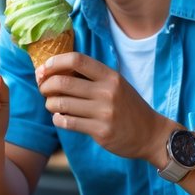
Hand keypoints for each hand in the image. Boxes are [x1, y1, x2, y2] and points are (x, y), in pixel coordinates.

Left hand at [36, 53, 170, 163]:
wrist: (151, 134)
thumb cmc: (127, 106)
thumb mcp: (116, 85)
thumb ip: (91, 77)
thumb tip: (54, 70)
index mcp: (110, 76)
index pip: (77, 59)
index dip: (55, 62)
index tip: (44, 69)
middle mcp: (107, 92)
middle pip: (63, 82)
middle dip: (45, 85)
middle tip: (43, 89)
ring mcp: (104, 113)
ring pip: (61, 104)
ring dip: (49, 103)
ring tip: (52, 104)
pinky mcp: (101, 132)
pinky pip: (67, 122)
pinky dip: (57, 119)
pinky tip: (60, 118)